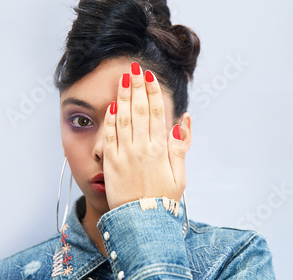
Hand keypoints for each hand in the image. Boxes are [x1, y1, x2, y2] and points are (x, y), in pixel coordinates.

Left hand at [102, 61, 186, 209]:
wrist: (142, 223)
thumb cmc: (163, 200)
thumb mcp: (179, 175)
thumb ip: (180, 147)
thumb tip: (183, 122)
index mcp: (159, 149)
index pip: (156, 113)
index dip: (152, 93)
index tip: (150, 77)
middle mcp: (141, 148)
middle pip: (139, 111)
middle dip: (137, 88)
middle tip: (135, 69)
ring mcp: (124, 154)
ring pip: (123, 119)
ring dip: (123, 97)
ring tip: (123, 80)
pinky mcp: (110, 163)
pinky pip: (109, 137)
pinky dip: (110, 120)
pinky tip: (111, 106)